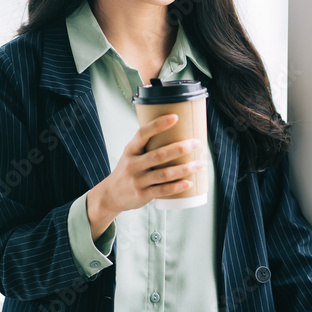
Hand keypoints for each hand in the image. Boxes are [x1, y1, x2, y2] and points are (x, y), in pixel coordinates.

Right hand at [87, 114, 204, 238]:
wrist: (111, 195)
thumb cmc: (128, 169)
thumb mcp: (132, 153)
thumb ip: (149, 144)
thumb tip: (177, 128)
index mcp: (130, 150)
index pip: (143, 134)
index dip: (158, 124)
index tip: (175, 117)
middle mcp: (133, 164)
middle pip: (158, 155)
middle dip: (180, 149)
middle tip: (197, 143)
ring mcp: (137, 181)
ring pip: (164, 174)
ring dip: (184, 169)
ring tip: (200, 164)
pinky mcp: (142, 195)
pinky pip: (162, 191)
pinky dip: (176, 187)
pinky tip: (189, 183)